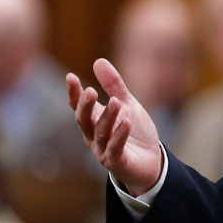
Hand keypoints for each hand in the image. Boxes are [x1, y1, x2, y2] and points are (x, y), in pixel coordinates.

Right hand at [67, 58, 162, 195]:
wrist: (151, 160)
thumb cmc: (135, 132)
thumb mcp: (127, 104)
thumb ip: (114, 86)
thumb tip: (98, 61)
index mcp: (94, 121)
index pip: (79, 107)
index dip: (74, 93)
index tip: (71, 77)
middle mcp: (94, 136)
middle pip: (84, 121)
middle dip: (85, 106)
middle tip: (89, 91)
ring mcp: (103, 150)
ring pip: (101, 133)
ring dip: (107, 117)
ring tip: (116, 102)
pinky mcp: (117, 162)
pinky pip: (115, 148)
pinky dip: (120, 135)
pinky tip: (126, 122)